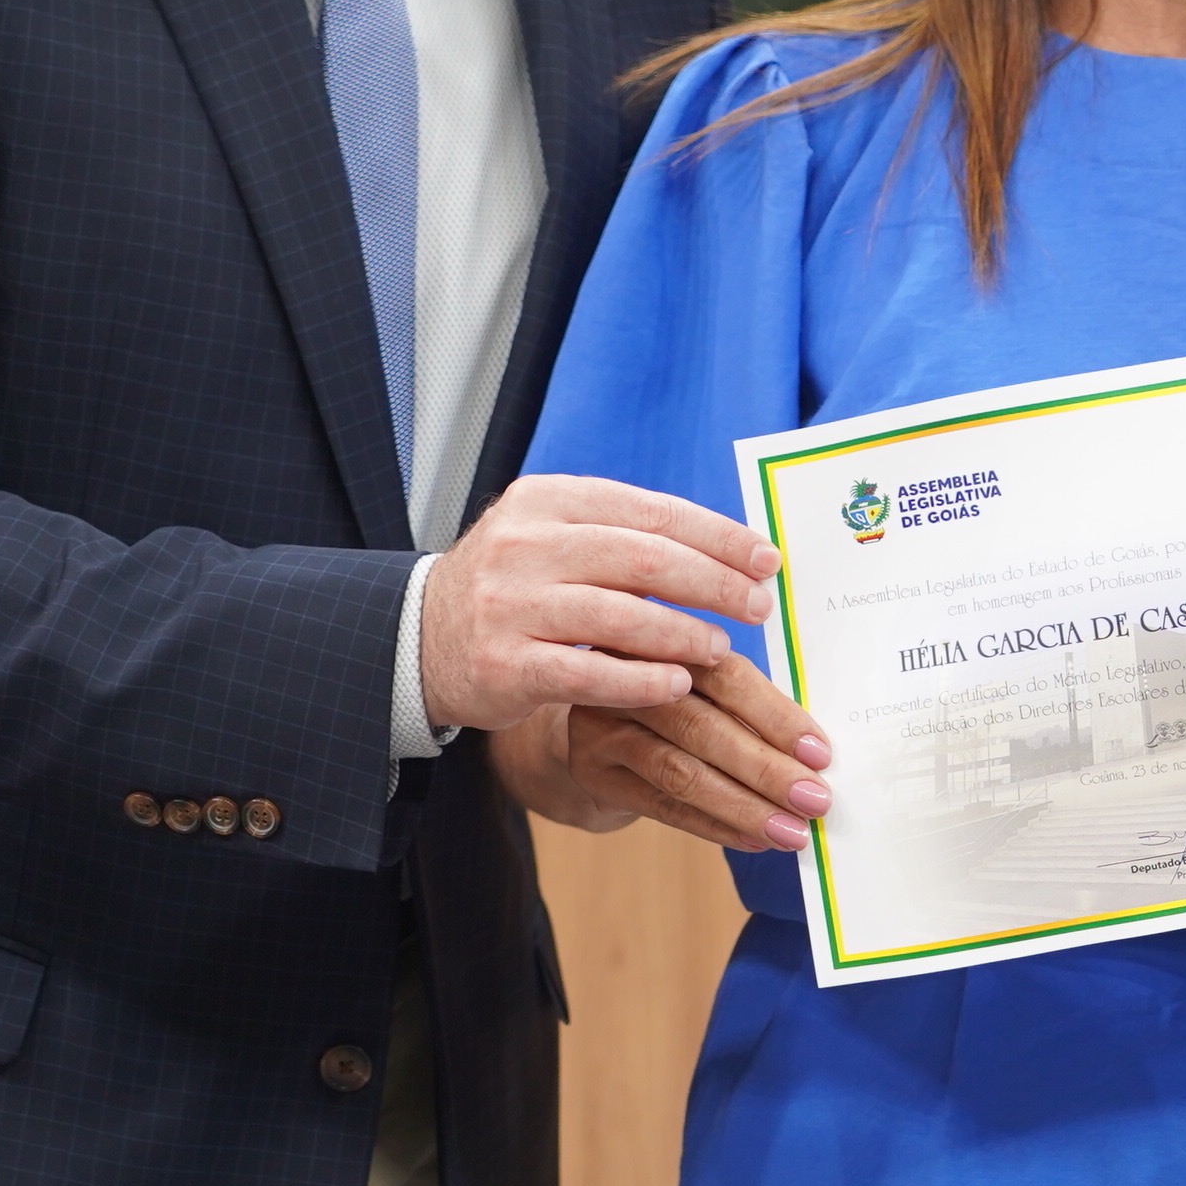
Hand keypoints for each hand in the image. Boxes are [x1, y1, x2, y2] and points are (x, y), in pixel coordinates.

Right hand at [420, 475, 780, 734]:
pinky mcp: (504, 664)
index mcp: (549, 500)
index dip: (717, 536)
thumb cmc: (514, 586)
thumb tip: (729, 549)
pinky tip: (678, 684)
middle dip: (713, 582)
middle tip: (758, 605)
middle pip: (644, 559)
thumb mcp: (556, 537)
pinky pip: (589, 672)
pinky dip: (641, 680)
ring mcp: (511, 605)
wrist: (420, 636)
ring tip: (722, 647)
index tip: (765, 558)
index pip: (652, 512)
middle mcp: (526, 545)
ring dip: (684, 633)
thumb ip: (626, 535)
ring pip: (619, 616)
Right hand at [552, 654, 834, 850]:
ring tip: (791, 831)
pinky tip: (753, 839)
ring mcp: (603, 727)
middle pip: (704, 727)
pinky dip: (713, 825)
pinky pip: (661, 806)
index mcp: (668, 642)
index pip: (727, 677)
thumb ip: (744, 704)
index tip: (820, 753)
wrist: (585, 733)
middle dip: (766, 768)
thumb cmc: (666, 706)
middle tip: (814, 800)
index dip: (776, 716)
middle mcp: (630, 678)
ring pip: (681, 772)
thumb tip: (815, 753)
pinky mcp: (593, 774)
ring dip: (744, 806)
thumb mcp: (697, 684)